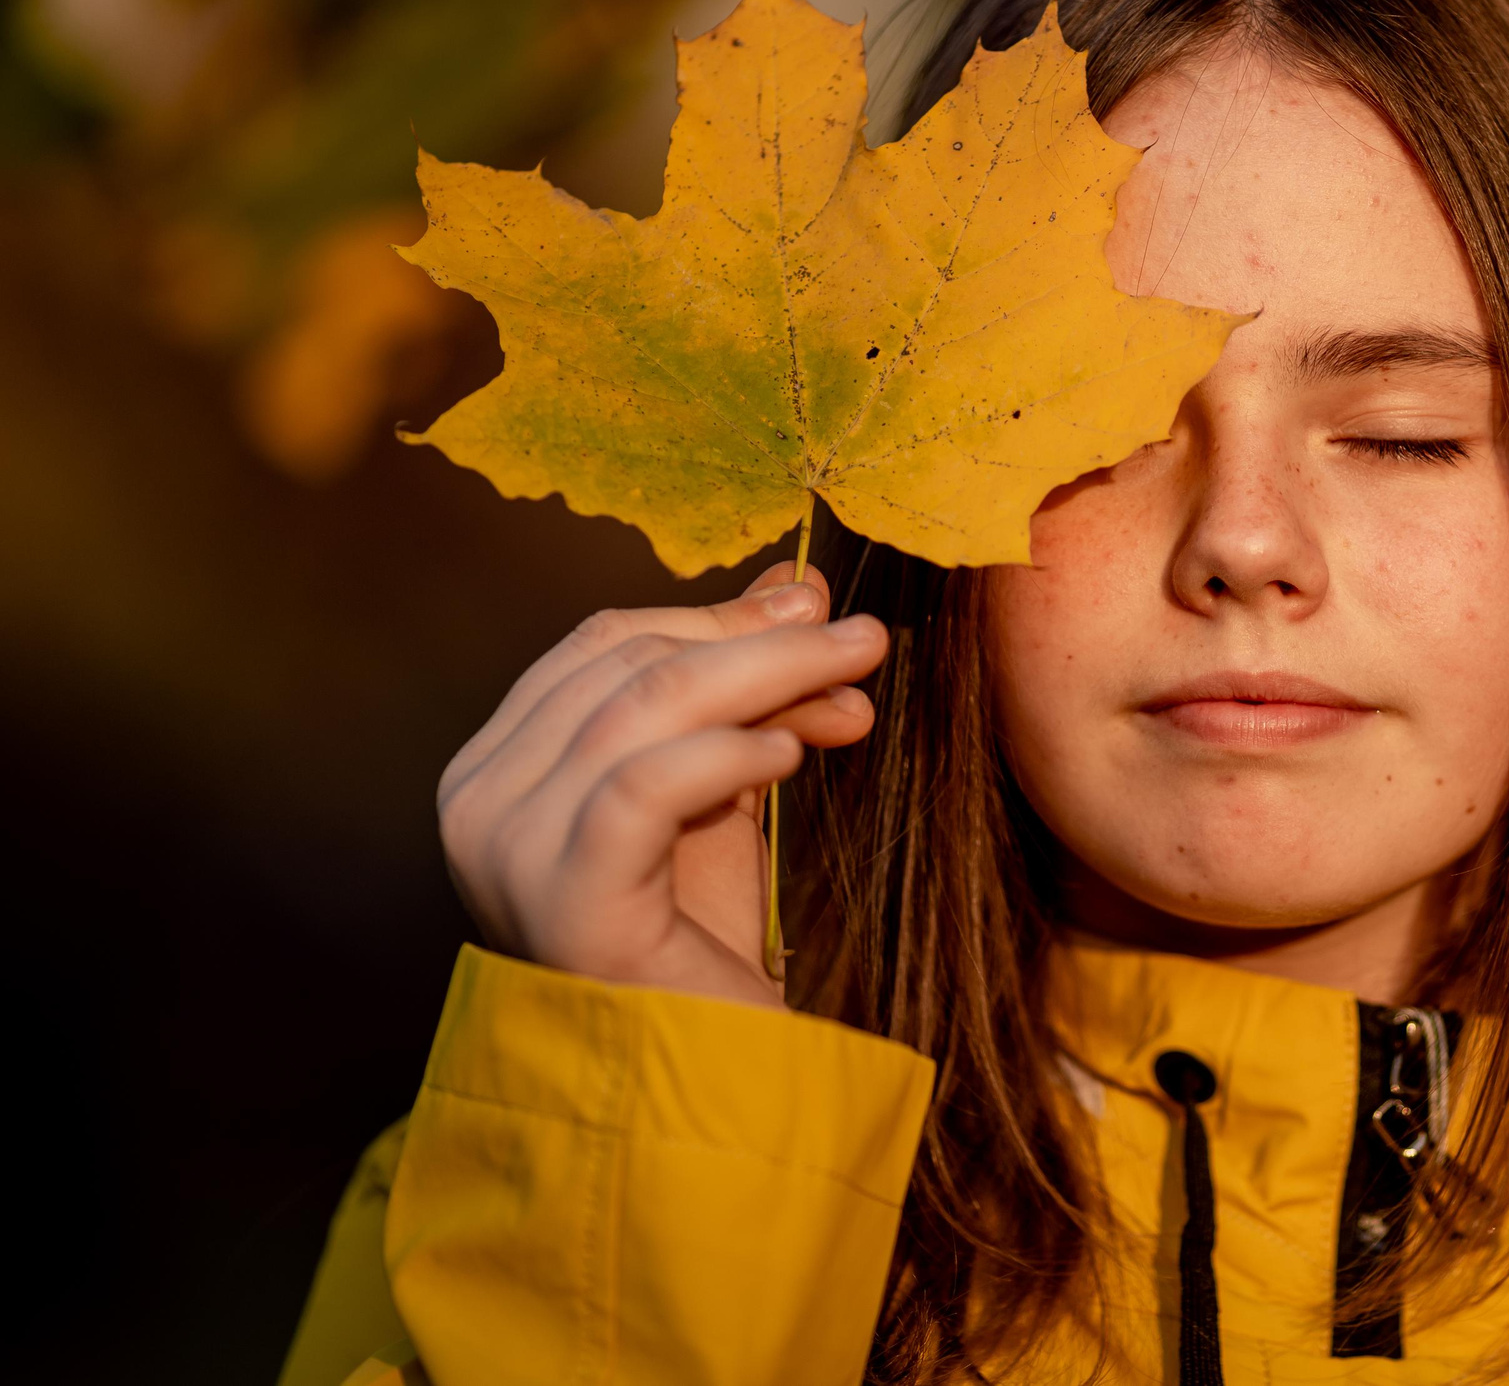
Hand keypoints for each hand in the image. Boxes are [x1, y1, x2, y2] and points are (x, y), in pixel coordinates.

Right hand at [436, 562, 885, 1008]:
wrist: (697, 1088)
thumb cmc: (699, 944)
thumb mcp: (722, 792)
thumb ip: (739, 692)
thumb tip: (793, 587)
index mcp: (501, 763)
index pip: (603, 645)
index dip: (719, 618)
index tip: (822, 612)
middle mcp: (480, 799)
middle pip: (629, 666)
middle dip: (760, 645)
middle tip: (862, 640)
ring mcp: (507, 850)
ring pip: (643, 709)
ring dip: (770, 680)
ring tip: (857, 681)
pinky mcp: (560, 899)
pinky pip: (643, 788)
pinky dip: (728, 755)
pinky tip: (795, 755)